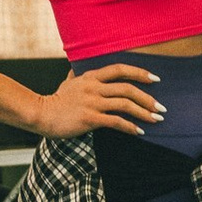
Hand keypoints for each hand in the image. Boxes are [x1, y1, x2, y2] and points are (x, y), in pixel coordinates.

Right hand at [32, 63, 164, 139]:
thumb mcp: (66, 83)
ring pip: (125, 104)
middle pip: (128, 88)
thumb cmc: (54, 101)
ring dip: (144, 112)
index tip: (155, 79)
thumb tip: (75, 69)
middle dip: (148, 98)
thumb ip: (75, 76)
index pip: (120, 69)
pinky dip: (130, 127)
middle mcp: (94, 87)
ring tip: (156, 120)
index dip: (140, 72)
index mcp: (91, 77)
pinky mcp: (89, 118)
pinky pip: (115, 121)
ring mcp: (92, 102)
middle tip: (161, 108)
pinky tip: (139, 132)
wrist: (39, 114)